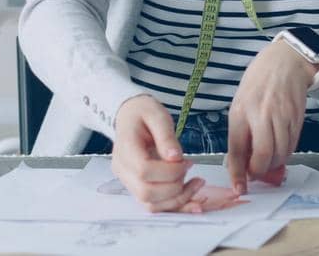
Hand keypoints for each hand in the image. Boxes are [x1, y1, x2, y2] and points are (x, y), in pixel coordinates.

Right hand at [110, 95, 203, 211]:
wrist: (129, 116)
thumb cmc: (143, 114)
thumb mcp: (157, 115)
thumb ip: (166, 136)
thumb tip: (175, 158)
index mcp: (125, 148)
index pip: (144, 170)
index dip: (169, 171)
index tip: (187, 161)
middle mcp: (123, 169)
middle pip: (146, 192)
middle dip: (175, 187)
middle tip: (190, 169)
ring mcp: (128, 181)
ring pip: (151, 204)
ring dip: (177, 200)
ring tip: (196, 184)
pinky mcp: (137, 188)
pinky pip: (154, 205)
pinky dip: (174, 205)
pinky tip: (191, 197)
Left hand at [225, 37, 315, 193]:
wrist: (284, 62)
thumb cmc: (258, 84)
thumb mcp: (240, 104)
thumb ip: (240, 133)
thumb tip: (240, 162)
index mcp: (241, 111)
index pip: (237, 149)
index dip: (238, 173)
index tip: (239, 188)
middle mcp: (261, 114)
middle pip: (263, 155)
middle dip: (260, 171)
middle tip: (256, 173)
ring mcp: (282, 116)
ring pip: (280, 154)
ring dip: (274, 164)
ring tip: (268, 161)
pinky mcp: (297, 118)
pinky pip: (292, 145)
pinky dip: (285, 154)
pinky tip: (279, 149)